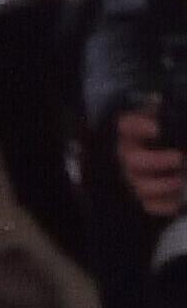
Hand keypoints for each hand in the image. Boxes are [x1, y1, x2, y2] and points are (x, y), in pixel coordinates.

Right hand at [116, 108, 186, 223]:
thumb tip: (159, 102)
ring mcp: (135, 178)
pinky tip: (178, 200)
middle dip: (157, 162)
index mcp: (134, 133)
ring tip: (180, 180)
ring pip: (141, 187)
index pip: (126, 125)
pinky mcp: (145, 197)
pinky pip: (150, 206)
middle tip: (179, 158)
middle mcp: (129, 156)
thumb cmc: (168, 132)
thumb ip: (168, 112)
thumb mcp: (168, 118)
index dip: (138, 128)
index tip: (157, 129)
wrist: (170, 154)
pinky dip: (165, 206)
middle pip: (133, 162)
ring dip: (163, 186)